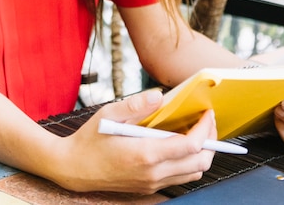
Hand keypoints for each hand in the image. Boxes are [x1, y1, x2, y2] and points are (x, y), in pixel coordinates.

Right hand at [50, 89, 216, 193]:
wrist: (73, 168)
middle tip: (209, 122)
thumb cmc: (90, 139)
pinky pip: (179, 178)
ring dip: (202, 154)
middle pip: (199, 163)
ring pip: (193, 174)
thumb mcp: (109, 114)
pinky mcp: (148, 187)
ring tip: (198, 131)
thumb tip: (159, 95)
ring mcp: (151, 183)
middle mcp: (152, 173)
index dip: (205, 129)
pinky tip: (180, 144)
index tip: (208, 114)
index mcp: (145, 154)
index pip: (190, 145)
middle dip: (211, 142)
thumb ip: (136, 105)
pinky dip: (188, 162)